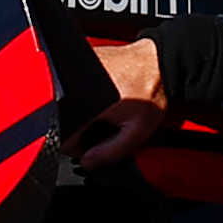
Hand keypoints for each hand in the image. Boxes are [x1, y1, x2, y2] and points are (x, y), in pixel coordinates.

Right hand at [72, 31, 169, 169]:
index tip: (98, 142)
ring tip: (108, 106)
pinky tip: (104, 94)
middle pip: (64, 124)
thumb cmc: (151, 87)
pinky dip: (85, 96)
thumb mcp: (138, 129)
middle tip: (109, 122)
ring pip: (66, 107)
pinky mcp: (77, 63)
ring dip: (84, 112)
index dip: (82, 148)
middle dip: (84, 129)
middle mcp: (72, 86)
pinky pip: (72, 90)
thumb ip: (112, 151)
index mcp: (82, 103)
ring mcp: (72, 72)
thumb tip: (89, 162)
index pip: (65, 140)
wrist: (158, 60)